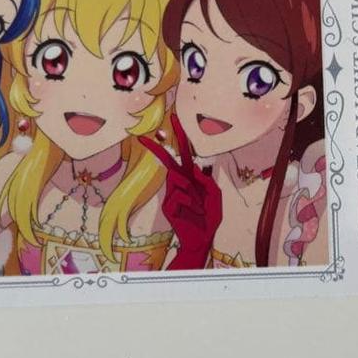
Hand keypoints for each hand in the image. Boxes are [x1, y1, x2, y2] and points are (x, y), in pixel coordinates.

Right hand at [138, 113, 221, 269]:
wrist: (202, 239)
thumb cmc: (210, 217)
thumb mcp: (216, 196)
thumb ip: (207, 181)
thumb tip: (194, 168)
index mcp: (191, 177)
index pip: (184, 153)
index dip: (180, 136)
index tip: (173, 119)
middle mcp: (179, 182)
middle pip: (168, 161)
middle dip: (156, 149)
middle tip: (141, 138)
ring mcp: (171, 193)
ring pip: (179, 180)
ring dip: (194, 193)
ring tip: (199, 208)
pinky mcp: (167, 205)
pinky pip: (179, 195)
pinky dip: (191, 203)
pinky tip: (192, 213)